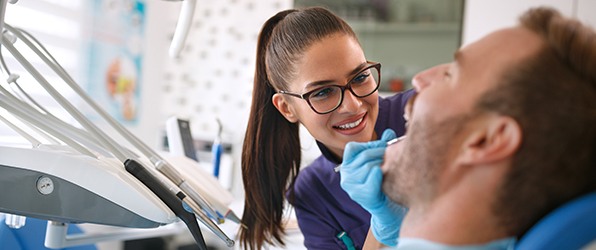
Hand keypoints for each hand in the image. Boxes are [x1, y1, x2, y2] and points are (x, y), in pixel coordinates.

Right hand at [339, 129, 405, 245]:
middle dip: (381, 153)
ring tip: (393, 167)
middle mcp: (345, 176)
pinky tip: (386, 176)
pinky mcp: (360, 195)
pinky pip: (372, 177)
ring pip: (369, 165)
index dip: (370, 145)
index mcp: (347, 166)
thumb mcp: (381, 164)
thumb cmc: (384, 185)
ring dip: (384, 164)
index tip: (384, 147)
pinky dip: (381, 175)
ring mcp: (351, 187)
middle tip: (395, 154)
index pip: (353, 148)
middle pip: (364, 155)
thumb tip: (389, 133)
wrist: (389, 211)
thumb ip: (382, 148)